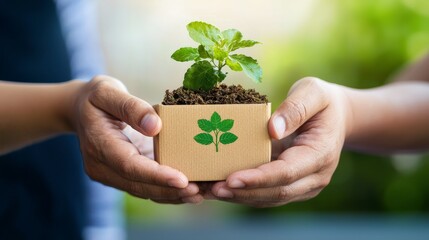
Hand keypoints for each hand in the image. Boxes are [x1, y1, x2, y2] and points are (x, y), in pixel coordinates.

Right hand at [71, 75, 202, 203]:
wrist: (79, 110)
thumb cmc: (95, 97)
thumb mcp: (107, 91)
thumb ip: (130, 107)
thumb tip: (155, 125)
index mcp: (99, 145)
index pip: (130, 166)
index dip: (156, 175)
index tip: (182, 180)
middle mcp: (103, 167)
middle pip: (139, 185)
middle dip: (171, 190)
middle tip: (201, 191)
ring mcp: (111, 175)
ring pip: (145, 191)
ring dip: (174, 195)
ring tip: (202, 193)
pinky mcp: (122, 176)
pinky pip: (146, 187)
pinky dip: (169, 191)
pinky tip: (192, 190)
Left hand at [207, 77, 348, 206]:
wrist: (337, 118)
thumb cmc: (323, 102)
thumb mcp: (313, 93)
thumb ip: (295, 108)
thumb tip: (271, 129)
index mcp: (320, 154)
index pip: (287, 172)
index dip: (259, 178)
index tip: (232, 179)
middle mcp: (314, 176)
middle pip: (276, 192)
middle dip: (243, 192)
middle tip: (213, 189)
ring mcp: (304, 185)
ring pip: (269, 197)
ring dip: (239, 197)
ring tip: (210, 191)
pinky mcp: (292, 185)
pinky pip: (266, 193)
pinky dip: (243, 193)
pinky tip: (219, 188)